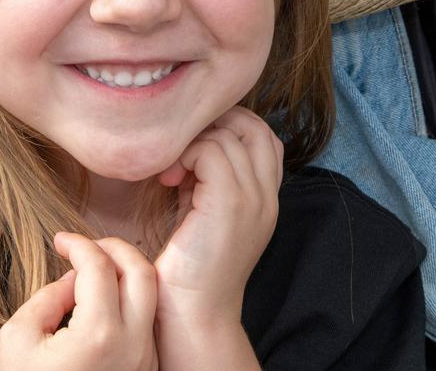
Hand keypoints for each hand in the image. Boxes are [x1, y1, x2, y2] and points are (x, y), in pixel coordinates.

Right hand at [0, 232, 157, 370]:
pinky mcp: (147, 369)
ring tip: (92, 272)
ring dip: (124, 272)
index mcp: (99, 336)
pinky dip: (129, 299)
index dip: (77, 244)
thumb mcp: (19, 339)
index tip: (61, 240)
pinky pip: (146, 320)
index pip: (98, 266)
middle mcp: (132, 346)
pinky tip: (102, 300)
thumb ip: (47, 297)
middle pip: (141, 271)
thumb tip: (73, 277)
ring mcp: (145, 360)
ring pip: (150, 295)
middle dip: (112, 247)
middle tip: (85, 247)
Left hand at [153, 106, 283, 325]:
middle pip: (255, 127)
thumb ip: (206, 176)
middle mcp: (267, 197)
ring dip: (192, 143)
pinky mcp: (231, 204)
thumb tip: (190, 142)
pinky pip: (211, 151)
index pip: (265, 137)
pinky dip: (185, 154)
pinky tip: (168, 180)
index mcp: (265, 199)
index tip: (194, 144)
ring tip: (171, 171)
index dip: (229, 126)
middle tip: (183, 145)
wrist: (193, 313)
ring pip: (228, 135)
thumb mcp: (203, 210)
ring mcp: (253, 199)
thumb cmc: (188, 264)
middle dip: (215, 123)